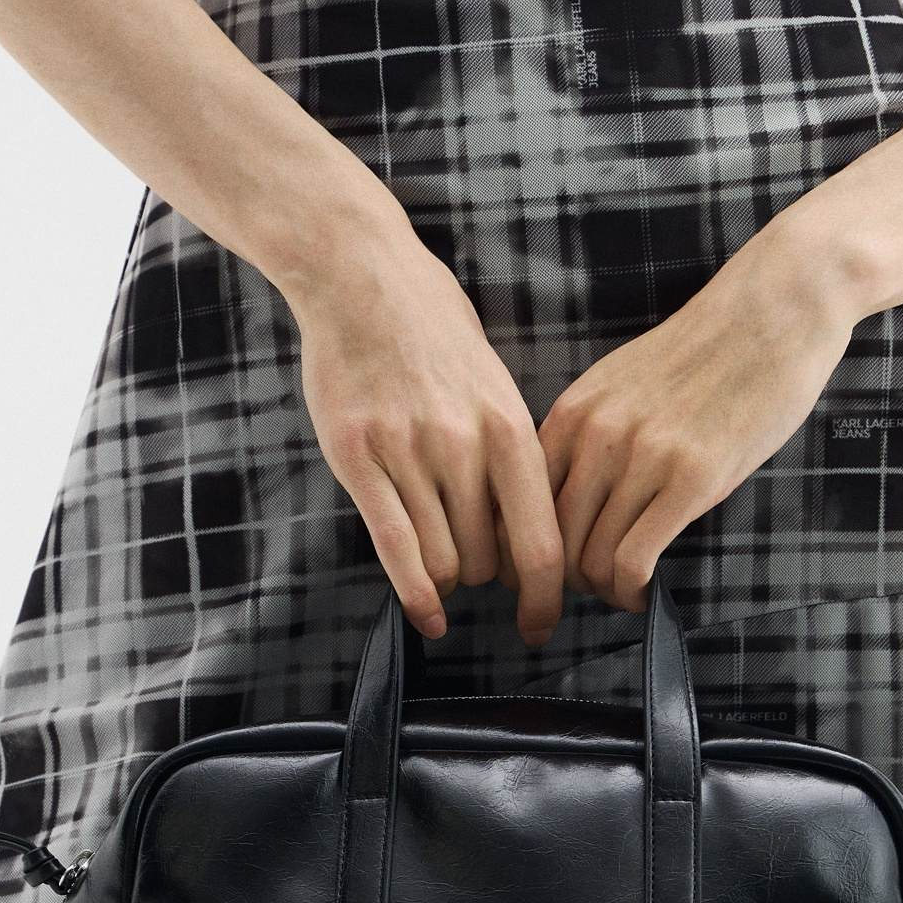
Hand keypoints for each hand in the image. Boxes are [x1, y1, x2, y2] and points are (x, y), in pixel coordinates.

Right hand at [289, 197, 564, 644]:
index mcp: (509, 429)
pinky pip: (394, 548)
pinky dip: (414, 595)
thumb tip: (527, 536)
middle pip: (488, 562)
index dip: (546, 599)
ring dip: (446, 578)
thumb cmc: (433, 332)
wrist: (362, 276)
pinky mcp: (356, 456)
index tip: (541, 627)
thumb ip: (509, 458)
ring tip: (441, 563)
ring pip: (442, 562)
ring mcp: (407, 451)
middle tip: (477, 568)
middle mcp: (463, 445)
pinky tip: (426, 619)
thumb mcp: (494, 387)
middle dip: (485, 578)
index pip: (541, 544)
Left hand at [538, 225, 862, 610]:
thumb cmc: (706, 353)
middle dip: (561, 584)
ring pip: (590, 559)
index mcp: (572, 412)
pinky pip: (634, 560)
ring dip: (602, 591)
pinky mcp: (691, 478)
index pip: (517, 503)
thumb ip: (589, 436)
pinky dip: (632, 593)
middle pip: (549, 541)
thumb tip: (566, 501)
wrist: (773, 309)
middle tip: (583, 597)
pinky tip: (643, 594)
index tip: (536, 576)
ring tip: (620, 594)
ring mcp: (641, 457)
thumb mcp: (622, 385)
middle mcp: (596, 435)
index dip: (522, 552)